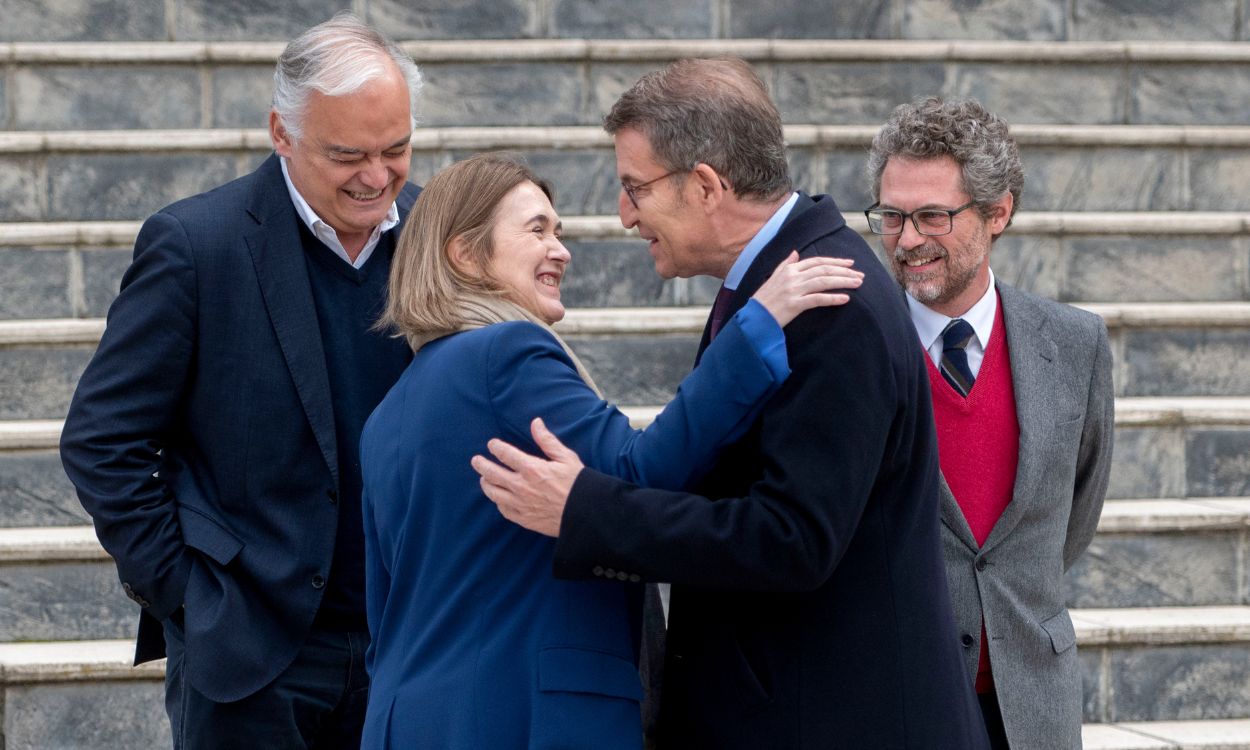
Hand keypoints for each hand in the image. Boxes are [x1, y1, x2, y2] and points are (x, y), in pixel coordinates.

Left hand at [471, 418, 584, 537]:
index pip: (505, 454)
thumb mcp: (566, 457)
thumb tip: (535, 423)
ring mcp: (520, 504)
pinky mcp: (524, 518)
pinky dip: (498, 502)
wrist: (585, 514)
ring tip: (484, 478)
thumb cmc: (578, 484)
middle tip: (476, 460)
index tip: (492, 444)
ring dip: (486, 484)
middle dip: (482, 465)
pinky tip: (498, 498)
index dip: (496, 447)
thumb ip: (547, 440)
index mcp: (532, 469)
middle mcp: (521, 486)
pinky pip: (503, 509)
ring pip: (494, 493)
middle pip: (493, 474)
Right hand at [751, 251, 861, 326]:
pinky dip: (832, 298)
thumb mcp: (773, 278)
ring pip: (823, 281)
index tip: (850, 263)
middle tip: (860, 275)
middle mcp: (793, 277)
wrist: (754, 318)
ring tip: (857, 284)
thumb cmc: (764, 300)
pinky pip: (818, 299)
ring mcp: (794, 290)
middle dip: (844, 271)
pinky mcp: (795, 304)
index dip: (835, 261)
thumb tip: (795, 253)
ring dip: (843, 281)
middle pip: (823, 270)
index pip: (816, 262)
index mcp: (789, 269)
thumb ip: (785, 265)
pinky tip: (845, 298)